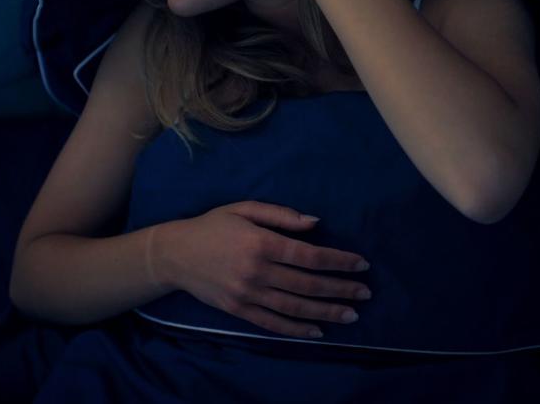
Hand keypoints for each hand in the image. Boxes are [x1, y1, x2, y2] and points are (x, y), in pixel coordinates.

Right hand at [157, 201, 371, 338]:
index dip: (339, 261)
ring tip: (351, 315)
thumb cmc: (213, 226)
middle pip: (308, 284)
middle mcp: (257, 272)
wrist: (175, 254)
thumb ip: (281, 215)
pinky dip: (297, 329)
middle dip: (340, 289)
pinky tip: (317, 331)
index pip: (310, 257)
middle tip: (365, 294)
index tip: (361, 265)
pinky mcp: (238, 311)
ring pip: (295, 307)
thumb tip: (316, 223)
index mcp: (262, 244)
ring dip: (326, 312)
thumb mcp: (245, 209)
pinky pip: (273, 323)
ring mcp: (247, 295)